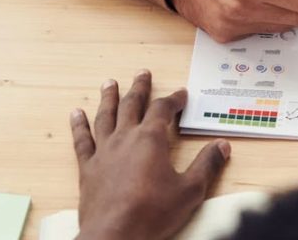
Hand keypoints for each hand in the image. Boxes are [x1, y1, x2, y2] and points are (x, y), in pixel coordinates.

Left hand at [71, 71, 229, 239]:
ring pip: (106, 116)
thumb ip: (207, 165)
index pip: (163, 109)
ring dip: (109, 98)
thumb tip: (222, 146)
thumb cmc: (152, 213)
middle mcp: (125, 139)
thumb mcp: (190, 190)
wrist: (114, 236)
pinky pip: (82, 141)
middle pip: (132, 105)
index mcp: (151, 139)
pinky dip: (79, 126)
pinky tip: (75, 114)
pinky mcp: (88, 168)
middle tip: (143, 73)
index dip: (174, 99)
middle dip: (140, 88)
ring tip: (109, 83)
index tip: (181, 94)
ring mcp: (104, 152)